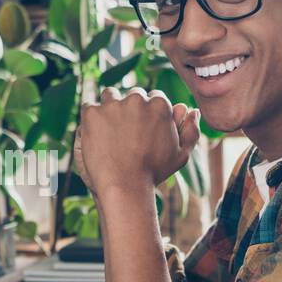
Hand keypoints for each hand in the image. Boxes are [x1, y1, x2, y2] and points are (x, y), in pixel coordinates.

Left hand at [74, 88, 200, 199]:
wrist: (125, 186)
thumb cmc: (154, 173)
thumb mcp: (180, 155)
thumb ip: (191, 132)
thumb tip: (192, 111)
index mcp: (160, 104)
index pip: (153, 98)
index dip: (146, 113)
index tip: (140, 128)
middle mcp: (137, 99)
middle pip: (132, 95)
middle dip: (129, 108)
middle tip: (124, 132)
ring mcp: (113, 104)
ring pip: (110, 95)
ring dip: (109, 107)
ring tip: (108, 130)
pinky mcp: (92, 113)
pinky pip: (89, 106)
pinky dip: (90, 118)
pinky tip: (94, 134)